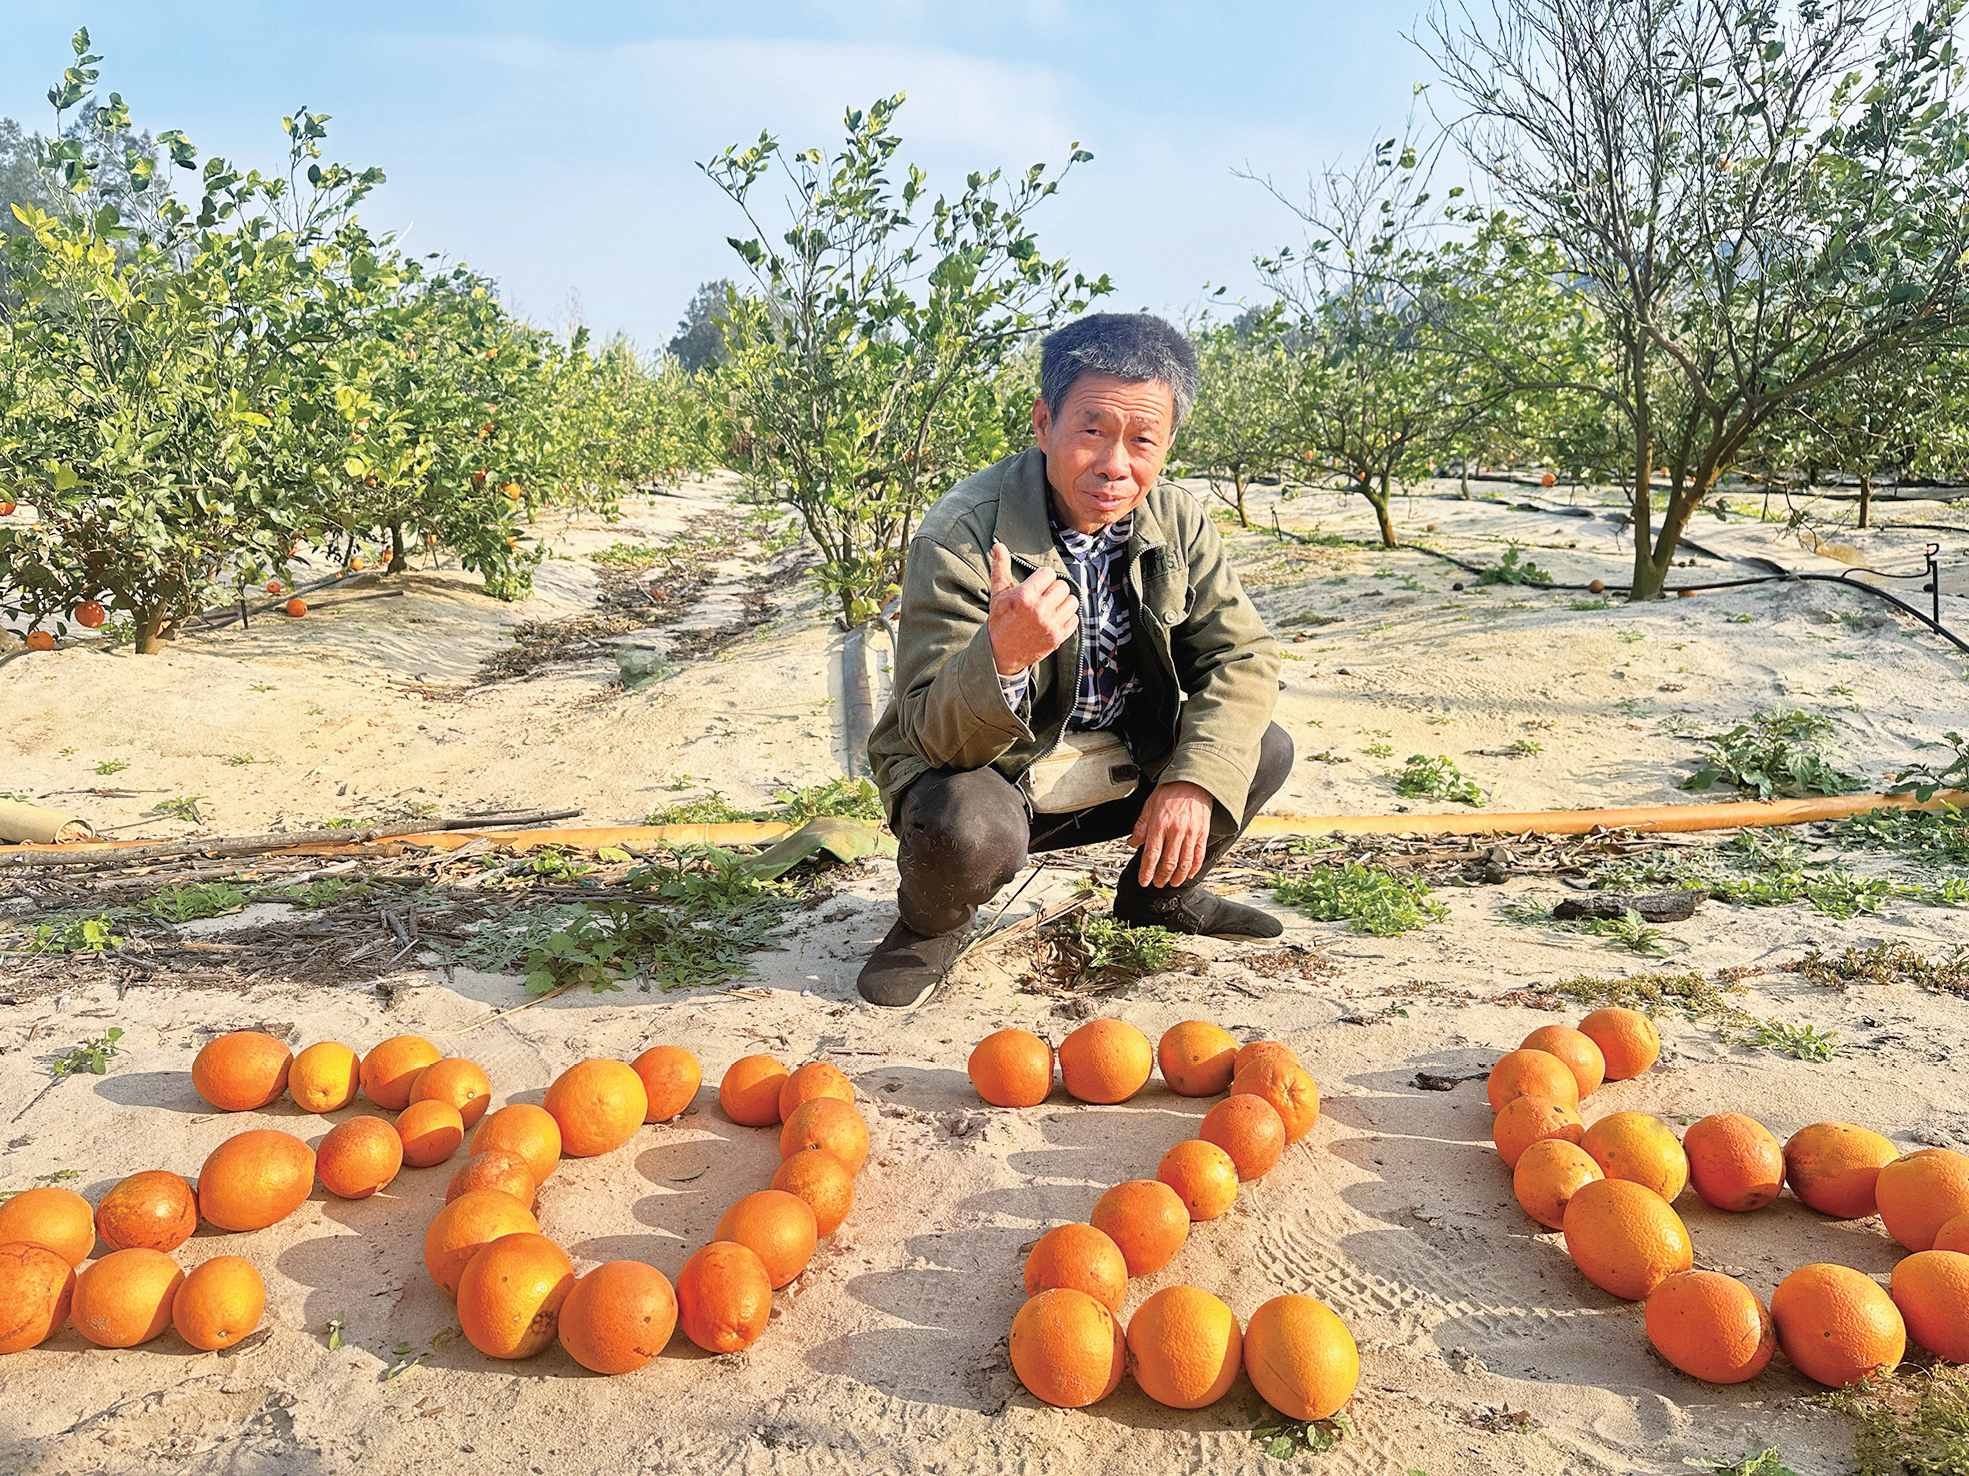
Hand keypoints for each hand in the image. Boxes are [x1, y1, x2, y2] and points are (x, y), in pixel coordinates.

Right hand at [986, 540, 1076, 676]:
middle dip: (1053, 589)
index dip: (1042, 577)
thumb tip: (998, 545)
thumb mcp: (998, 594)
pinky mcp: (1059, 637)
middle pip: (1062, 585)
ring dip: (1063, 602)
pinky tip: (1054, 618)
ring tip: (1050, 606)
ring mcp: (1051, 625)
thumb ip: (1001, 568)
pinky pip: (1075, 618)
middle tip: (1042, 597)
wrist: (1001, 654)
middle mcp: (1039, 611)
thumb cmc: (1000, 620)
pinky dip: (1067, 617)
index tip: (1035, 585)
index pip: (1048, 573)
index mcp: (1024, 597)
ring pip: (1072, 600)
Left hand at [1129, 780, 1213, 888]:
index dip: (1147, 871)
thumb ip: (1141, 826)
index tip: (1144, 880)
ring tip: (1172, 883)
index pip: (1151, 854)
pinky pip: (1199, 855)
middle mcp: (1176, 830)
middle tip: (1157, 883)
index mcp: (1160, 824)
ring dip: (1178, 877)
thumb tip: (1133, 843)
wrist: (1193, 781)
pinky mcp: (1202, 832)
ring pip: (1184, 863)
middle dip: (1161, 877)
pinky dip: (1194, 868)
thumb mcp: (1149, 805)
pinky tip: (1189, 874)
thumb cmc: (1171, 791)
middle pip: (1168, 862)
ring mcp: (1191, 832)